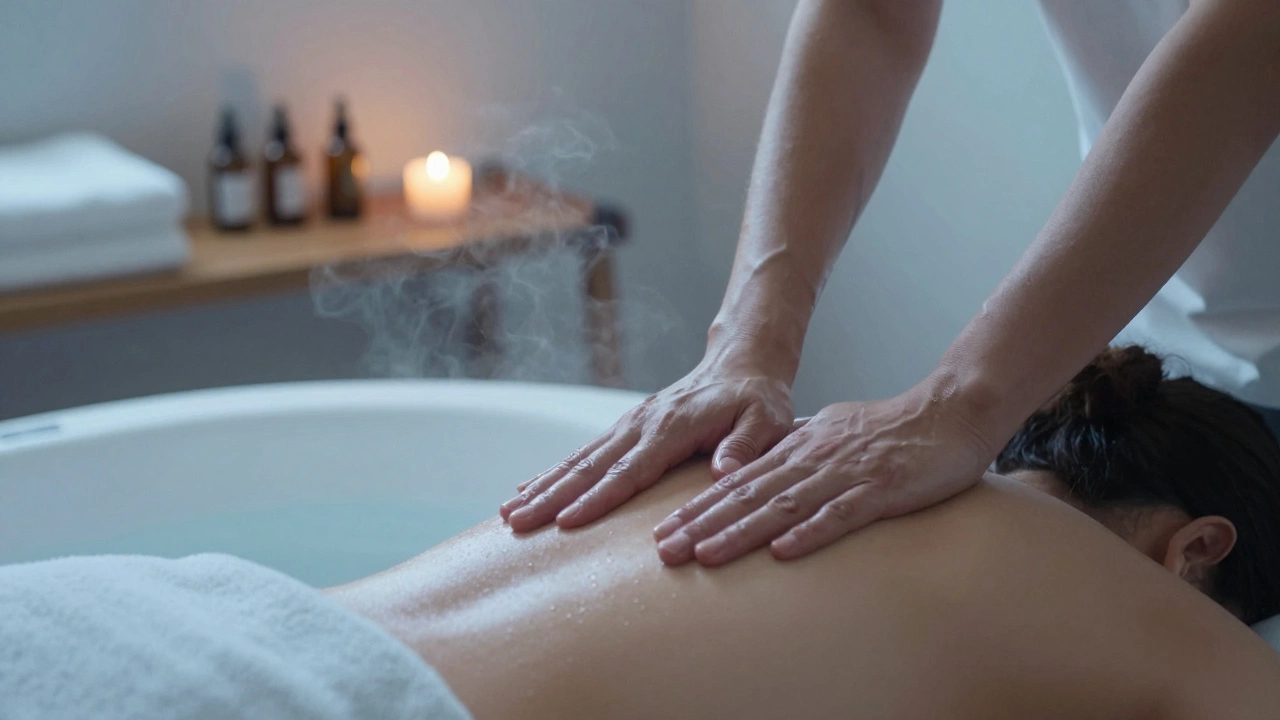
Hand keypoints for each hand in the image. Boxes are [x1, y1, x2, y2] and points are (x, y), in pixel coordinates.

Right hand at [499, 357, 793, 532]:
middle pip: (590, 466)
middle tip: (516, 522)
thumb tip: (723, 474)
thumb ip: (746, 446)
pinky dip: (553, 473)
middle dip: (551, 496)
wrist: (742, 364)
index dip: (598, 498)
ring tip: (508, 513)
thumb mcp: (767, 420)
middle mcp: (641, 424)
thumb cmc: (758, 399)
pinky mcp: (626, 429)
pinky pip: (584, 453)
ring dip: (542, 486)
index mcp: (672, 427)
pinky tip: (529, 490)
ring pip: (578, 460)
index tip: (567, 522)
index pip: (629, 470)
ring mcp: (629, 425)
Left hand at [651, 380, 996, 565]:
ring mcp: (844, 474)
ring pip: (782, 506)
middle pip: (746, 495)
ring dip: (740, 532)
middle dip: (701, 524)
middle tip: (662, 551)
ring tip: (703, 556)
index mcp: (799, 448)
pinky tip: (782, 553)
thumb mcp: (832, 432)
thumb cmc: (892, 428)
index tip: (662, 530)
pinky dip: (809, 533)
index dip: (698, 507)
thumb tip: (762, 469)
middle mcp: (812, 459)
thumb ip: (796, 450)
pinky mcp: (880, 490)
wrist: (951, 411)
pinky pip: (840, 514)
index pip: (737, 481)